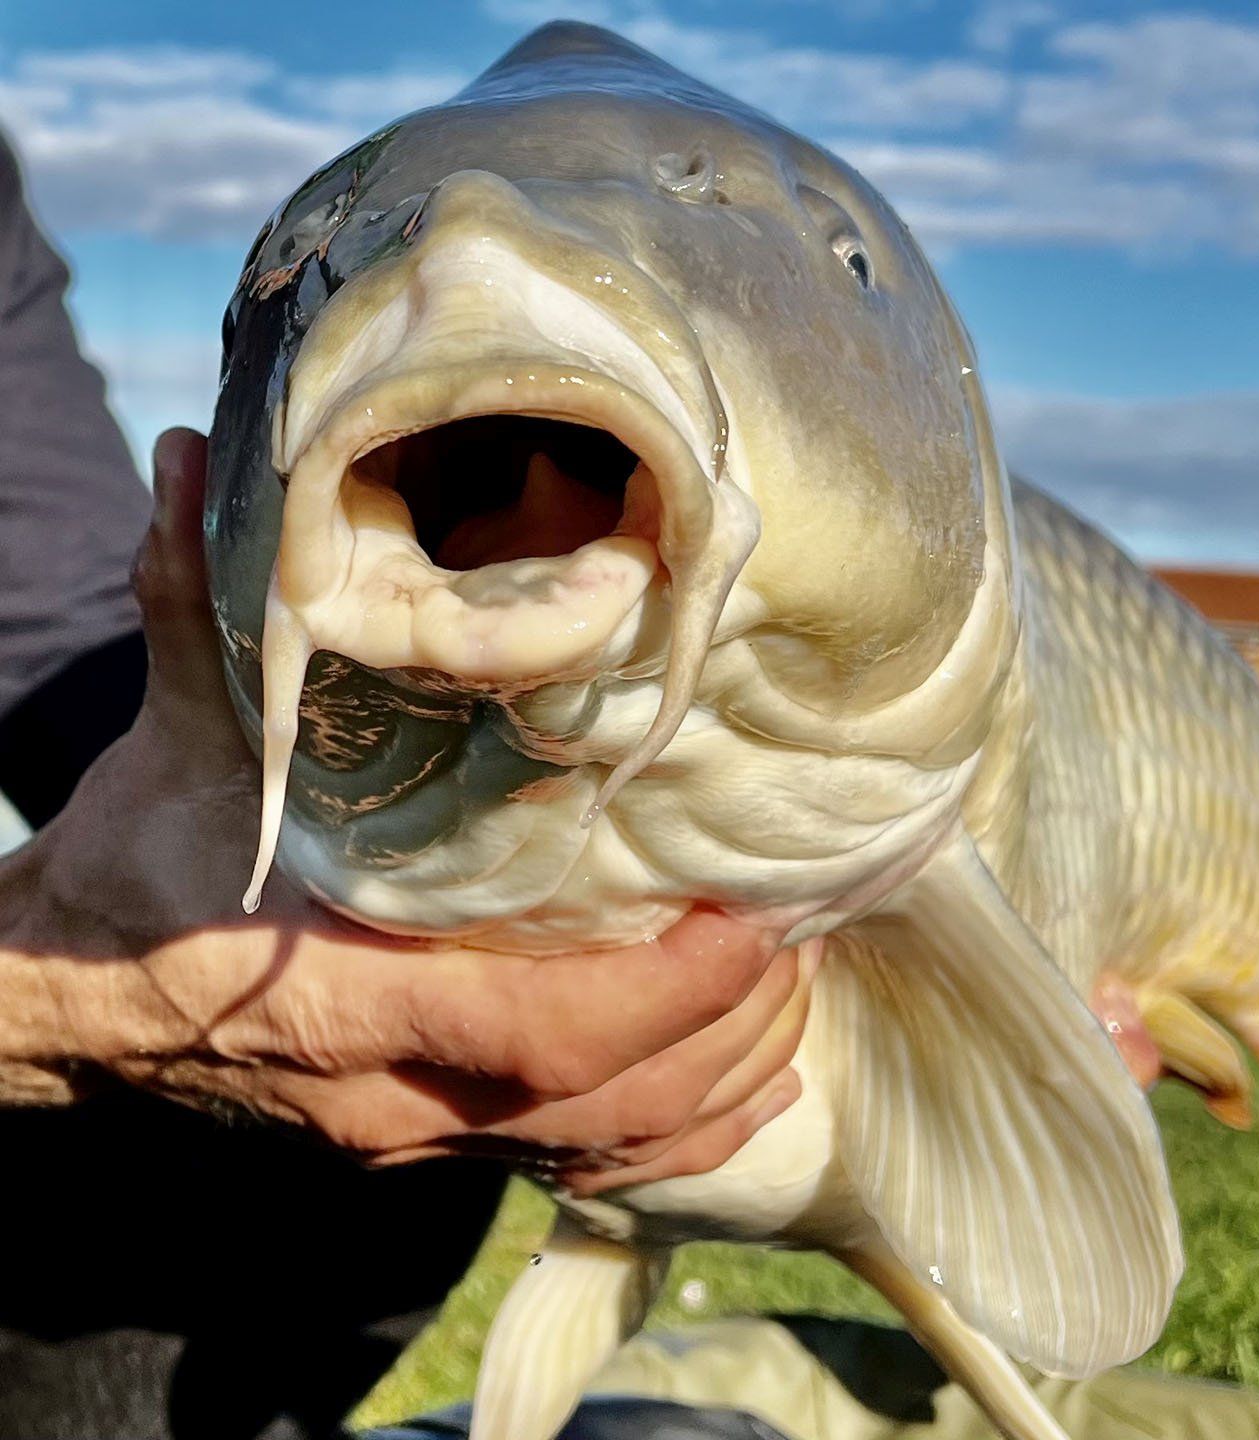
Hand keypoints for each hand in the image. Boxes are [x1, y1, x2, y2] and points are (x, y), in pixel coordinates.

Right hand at [0, 428, 808, 1186]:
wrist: (61, 1010)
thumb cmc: (131, 874)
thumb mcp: (172, 742)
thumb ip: (198, 614)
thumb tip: (200, 462)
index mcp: (345, 1002)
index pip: (547, 1034)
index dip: (671, 991)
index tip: (755, 919)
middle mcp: (394, 1095)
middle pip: (610, 1103)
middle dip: (731, 1029)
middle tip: (803, 935)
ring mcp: (415, 1138)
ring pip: (610, 1147)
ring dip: (723, 1080)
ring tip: (795, 991)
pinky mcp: (427, 1142)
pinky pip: (580, 1170)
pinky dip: (681, 1137)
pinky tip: (753, 1089)